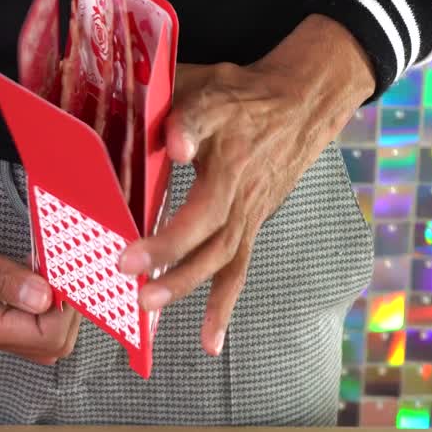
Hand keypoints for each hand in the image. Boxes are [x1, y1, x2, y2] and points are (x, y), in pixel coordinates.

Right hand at [0, 109, 80, 364]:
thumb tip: (44, 299)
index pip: (42, 338)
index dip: (67, 310)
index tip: (72, 273)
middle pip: (44, 344)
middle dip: (67, 312)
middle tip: (68, 269)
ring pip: (34, 330)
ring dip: (54, 303)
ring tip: (57, 265)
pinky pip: (19, 312)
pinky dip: (38, 294)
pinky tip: (39, 267)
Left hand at [117, 14, 374, 355]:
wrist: (302, 102)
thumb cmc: (246, 95)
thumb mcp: (214, 91)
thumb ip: (189, 116)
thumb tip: (173, 144)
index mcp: (229, 168)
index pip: (197, 211)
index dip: (165, 239)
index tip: (128, 256)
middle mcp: (241, 201)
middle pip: (208, 246)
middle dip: (170, 272)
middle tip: (135, 293)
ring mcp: (249, 218)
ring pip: (221, 264)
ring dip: (188, 290)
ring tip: (151, 312)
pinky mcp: (251, 227)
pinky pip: (237, 272)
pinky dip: (223, 307)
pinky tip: (209, 341)